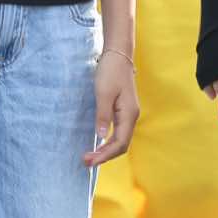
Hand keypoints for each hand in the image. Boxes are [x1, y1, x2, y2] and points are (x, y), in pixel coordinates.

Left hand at [85, 52, 139, 166]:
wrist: (118, 55)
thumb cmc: (111, 71)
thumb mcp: (103, 93)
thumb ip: (103, 115)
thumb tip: (102, 137)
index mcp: (129, 114)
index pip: (120, 143)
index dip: (105, 155)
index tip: (89, 161)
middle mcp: (131, 117)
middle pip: (121, 145)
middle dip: (104, 156)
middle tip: (85, 162)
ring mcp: (128, 114)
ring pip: (120, 140)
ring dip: (106, 150)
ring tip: (90, 157)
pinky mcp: (123, 110)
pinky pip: (118, 132)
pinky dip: (108, 142)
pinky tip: (98, 144)